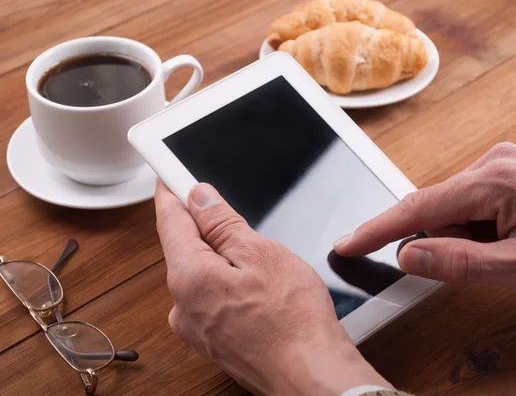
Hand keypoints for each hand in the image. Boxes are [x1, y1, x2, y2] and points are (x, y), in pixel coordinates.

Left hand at [155, 181, 391, 395]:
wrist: (310, 374)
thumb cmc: (293, 320)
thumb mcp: (261, 253)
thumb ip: (222, 223)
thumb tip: (199, 198)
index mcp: (188, 278)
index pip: (170, 222)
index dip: (171, 194)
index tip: (169, 177)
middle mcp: (182, 306)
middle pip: (186, 249)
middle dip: (205, 228)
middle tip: (229, 211)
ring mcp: (197, 328)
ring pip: (203, 275)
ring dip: (221, 258)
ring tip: (259, 261)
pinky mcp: (214, 340)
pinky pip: (212, 298)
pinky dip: (227, 284)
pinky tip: (257, 288)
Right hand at [334, 142, 515, 290]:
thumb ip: (461, 262)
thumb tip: (408, 255)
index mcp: (493, 183)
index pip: (417, 209)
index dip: (376, 230)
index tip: (347, 244)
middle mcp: (490, 163)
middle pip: (434, 208)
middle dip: (439, 239)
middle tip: (482, 257)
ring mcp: (497, 162)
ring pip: (451, 207)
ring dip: (463, 234)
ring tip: (508, 246)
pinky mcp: (503, 169)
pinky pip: (468, 200)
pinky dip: (473, 224)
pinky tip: (506, 233)